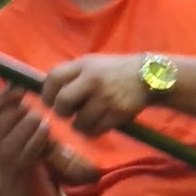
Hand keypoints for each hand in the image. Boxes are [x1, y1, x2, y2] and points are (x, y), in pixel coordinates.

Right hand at [0, 89, 98, 186]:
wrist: (14, 182)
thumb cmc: (12, 146)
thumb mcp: (3, 126)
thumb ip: (5, 106)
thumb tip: (13, 80)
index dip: (1, 97)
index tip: (17, 89)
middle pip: (6, 116)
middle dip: (21, 110)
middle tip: (31, 109)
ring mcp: (2, 155)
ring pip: (19, 129)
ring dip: (31, 121)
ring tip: (40, 119)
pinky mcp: (18, 165)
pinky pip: (31, 145)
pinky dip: (39, 136)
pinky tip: (45, 130)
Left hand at [37, 51, 156, 127]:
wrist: (148, 76)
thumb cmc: (114, 71)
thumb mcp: (92, 63)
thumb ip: (72, 74)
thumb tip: (47, 90)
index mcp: (84, 65)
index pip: (53, 77)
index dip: (47, 92)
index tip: (49, 101)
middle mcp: (93, 80)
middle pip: (63, 101)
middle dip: (61, 111)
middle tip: (66, 113)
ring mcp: (106, 98)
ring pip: (79, 121)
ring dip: (78, 124)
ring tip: (84, 119)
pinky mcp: (118, 114)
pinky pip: (95, 130)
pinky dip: (92, 131)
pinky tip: (95, 125)